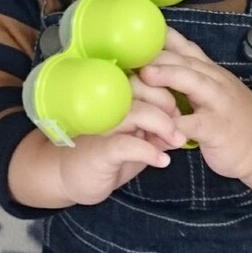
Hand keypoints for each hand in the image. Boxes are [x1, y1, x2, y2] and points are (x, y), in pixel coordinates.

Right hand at [52, 94, 185, 205]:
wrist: (67, 176)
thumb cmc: (105, 154)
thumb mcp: (137, 140)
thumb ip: (158, 130)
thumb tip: (184, 125)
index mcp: (116, 96)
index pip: (145, 76)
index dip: (168, 87)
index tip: (181, 108)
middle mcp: (108, 104)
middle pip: (142, 87)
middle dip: (168, 104)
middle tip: (181, 125)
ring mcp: (102, 125)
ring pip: (137, 112)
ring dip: (163, 126)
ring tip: (176, 141)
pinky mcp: (100, 150)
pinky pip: (128, 145)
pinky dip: (149, 152)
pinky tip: (163, 161)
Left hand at [137, 28, 251, 179]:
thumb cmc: (228, 117)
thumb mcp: (210, 90)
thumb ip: (187, 75)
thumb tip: (153, 60)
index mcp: (209, 71)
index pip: (184, 47)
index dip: (160, 38)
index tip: (133, 31)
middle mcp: (215, 81)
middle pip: (186, 59)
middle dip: (158, 54)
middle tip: (130, 51)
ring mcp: (219, 103)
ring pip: (194, 83)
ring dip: (170, 76)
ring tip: (146, 75)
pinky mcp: (219, 129)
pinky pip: (197, 124)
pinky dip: (178, 125)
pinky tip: (159, 125)